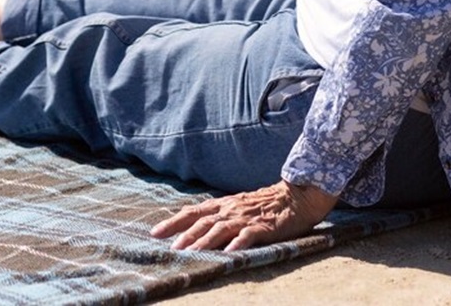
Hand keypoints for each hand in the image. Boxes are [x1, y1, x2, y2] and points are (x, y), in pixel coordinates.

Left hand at [150, 180, 338, 251]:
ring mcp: (246, 218)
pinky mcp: (263, 227)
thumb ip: (217, 215)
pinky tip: (230, 254)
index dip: (173, 222)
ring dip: (205, 242)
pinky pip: (249, 235)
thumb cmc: (263, 204)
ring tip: (191, 253)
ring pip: (221, 230)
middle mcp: (230, 210)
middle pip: (203, 222)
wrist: (295, 196)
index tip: (154, 233)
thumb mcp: (236, 206)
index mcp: (222, 205)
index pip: (192, 213)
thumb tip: (192, 228)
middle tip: (170, 249)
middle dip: (184, 236)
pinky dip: (238, 244)